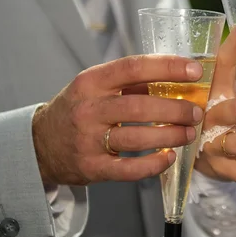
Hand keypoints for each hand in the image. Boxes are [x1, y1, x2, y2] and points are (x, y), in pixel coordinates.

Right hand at [32, 55, 203, 185]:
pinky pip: (129, 169)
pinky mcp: (92, 167)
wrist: (40, 144)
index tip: (195, 70)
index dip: (167, 67)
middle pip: (139, 106)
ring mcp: (88, 140)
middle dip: (175, 109)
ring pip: (137, 137)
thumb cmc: (79, 109)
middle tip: (196, 112)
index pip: (133, 67)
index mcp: (91, 81)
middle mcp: (88, 109)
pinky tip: (168, 157)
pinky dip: (153, 164)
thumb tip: (180, 78)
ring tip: (189, 133)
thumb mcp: (96, 87)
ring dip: (170, 136)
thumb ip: (132, 82)